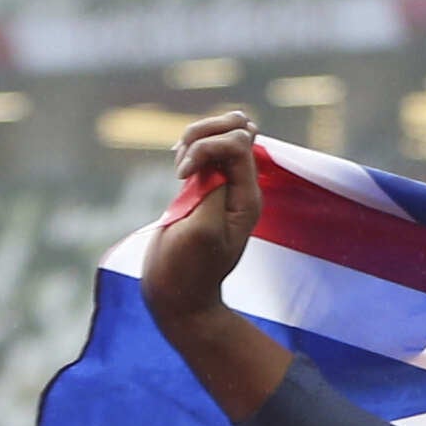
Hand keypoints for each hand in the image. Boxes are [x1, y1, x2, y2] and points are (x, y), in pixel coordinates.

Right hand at [142, 110, 264, 327]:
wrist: (178, 292)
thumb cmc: (188, 267)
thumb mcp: (202, 229)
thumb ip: (215, 190)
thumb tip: (223, 154)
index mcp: (248, 198)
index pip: (239, 144)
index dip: (207, 147)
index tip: (183, 175)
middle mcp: (240, 189)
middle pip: (233, 133)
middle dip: (202, 135)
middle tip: (180, 165)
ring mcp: (221, 187)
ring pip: (215, 138)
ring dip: (191, 140)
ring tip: (178, 168)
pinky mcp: (201, 189)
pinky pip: (200, 153)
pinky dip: (186, 150)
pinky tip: (177, 167)